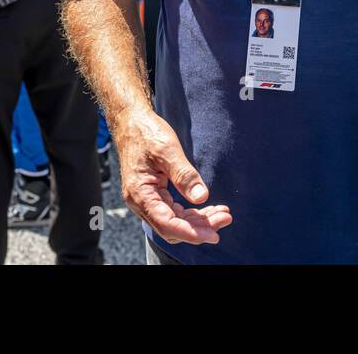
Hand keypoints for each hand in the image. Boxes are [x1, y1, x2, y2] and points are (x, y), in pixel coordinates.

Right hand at [113, 106, 232, 244]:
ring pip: (175, 222)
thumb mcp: (168, 150)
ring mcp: (147, 200)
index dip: (191, 232)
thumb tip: (202, 197)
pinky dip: (192, 213)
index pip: (166, 224)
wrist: (132, 123)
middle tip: (225, 218)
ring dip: (198, 221)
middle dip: (200, 227)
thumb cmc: (147, 133)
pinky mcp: (154, 195)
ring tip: (222, 214)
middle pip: (172, 227)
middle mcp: (141, 202)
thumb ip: (184, 175)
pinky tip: (209, 208)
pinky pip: (174, 212)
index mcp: (140, 193)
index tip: (214, 234)